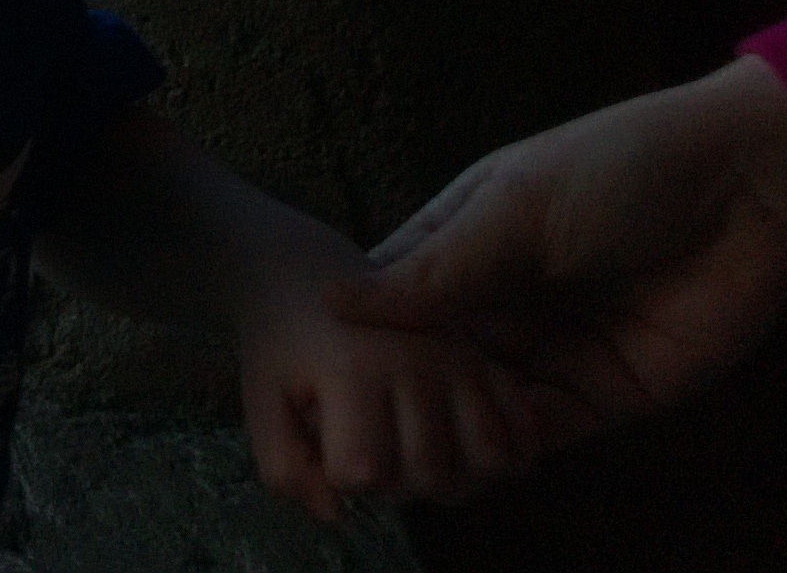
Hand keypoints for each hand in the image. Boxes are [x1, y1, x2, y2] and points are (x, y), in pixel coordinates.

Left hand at [234, 221, 548, 520]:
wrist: (310, 273)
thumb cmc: (283, 346)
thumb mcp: (264, 401)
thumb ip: (284, 466)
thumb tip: (336, 514)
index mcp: (354, 370)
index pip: (365, 473)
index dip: (341, 477)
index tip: (327, 443)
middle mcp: (417, 361)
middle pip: (430, 474)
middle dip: (395, 483)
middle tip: (369, 447)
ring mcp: (460, 359)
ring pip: (487, 459)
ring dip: (452, 474)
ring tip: (413, 450)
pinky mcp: (487, 361)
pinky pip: (522, 432)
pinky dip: (502, 453)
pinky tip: (458, 444)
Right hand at [328, 57, 786, 440]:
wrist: (752, 191)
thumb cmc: (624, 168)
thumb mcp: (516, 206)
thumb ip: (438, 268)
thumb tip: (339, 305)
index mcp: (464, 242)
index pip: (390, 299)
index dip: (357, 335)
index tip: (326, 368)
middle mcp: (499, 300)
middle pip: (429, 363)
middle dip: (403, 398)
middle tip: (375, 428)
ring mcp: (550, 348)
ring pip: (480, 407)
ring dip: (456, 431)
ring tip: (430, 450)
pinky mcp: (606, 392)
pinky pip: (545, 430)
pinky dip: (515, 444)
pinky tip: (496, 449)